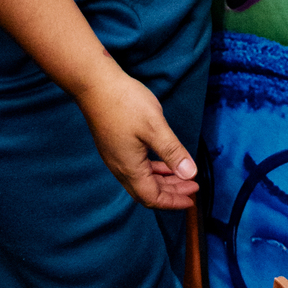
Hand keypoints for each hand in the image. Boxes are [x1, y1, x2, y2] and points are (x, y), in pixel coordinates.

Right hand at [76, 72, 198, 209]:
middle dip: (171, 193)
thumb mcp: (155, 127)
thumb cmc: (125, 103)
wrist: (95, 85)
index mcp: (129, 168)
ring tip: (182, 175)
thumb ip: (172, 152)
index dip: (173, 202)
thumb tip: (190, 174)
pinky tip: (163, 162)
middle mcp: (120, 167)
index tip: (192, 200)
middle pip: (147, 192)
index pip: (152, 197)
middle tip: (192, 187)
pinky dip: (153, 169)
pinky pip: (136, 168)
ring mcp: (115, 157)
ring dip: (163, 181)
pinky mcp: (114, 147)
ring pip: (141, 180)